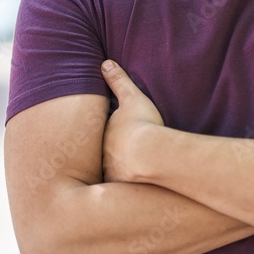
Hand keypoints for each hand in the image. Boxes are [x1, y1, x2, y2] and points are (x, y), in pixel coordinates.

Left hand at [101, 59, 164, 182]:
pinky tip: (134, 190)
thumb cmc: (142, 125)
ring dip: (117, 172)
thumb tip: (105, 63)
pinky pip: (124, 187)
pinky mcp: (122, 187)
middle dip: (108, 155)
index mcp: (105, 134)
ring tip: (125, 175)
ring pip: (112, 171)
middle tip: (116, 156)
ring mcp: (111, 172)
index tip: (116, 134)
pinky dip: (127, 186)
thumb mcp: (132, 98)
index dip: (110, 134)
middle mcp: (103, 154)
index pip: (104, 133)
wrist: (150, 155)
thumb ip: (119, 81)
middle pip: (105, 154)